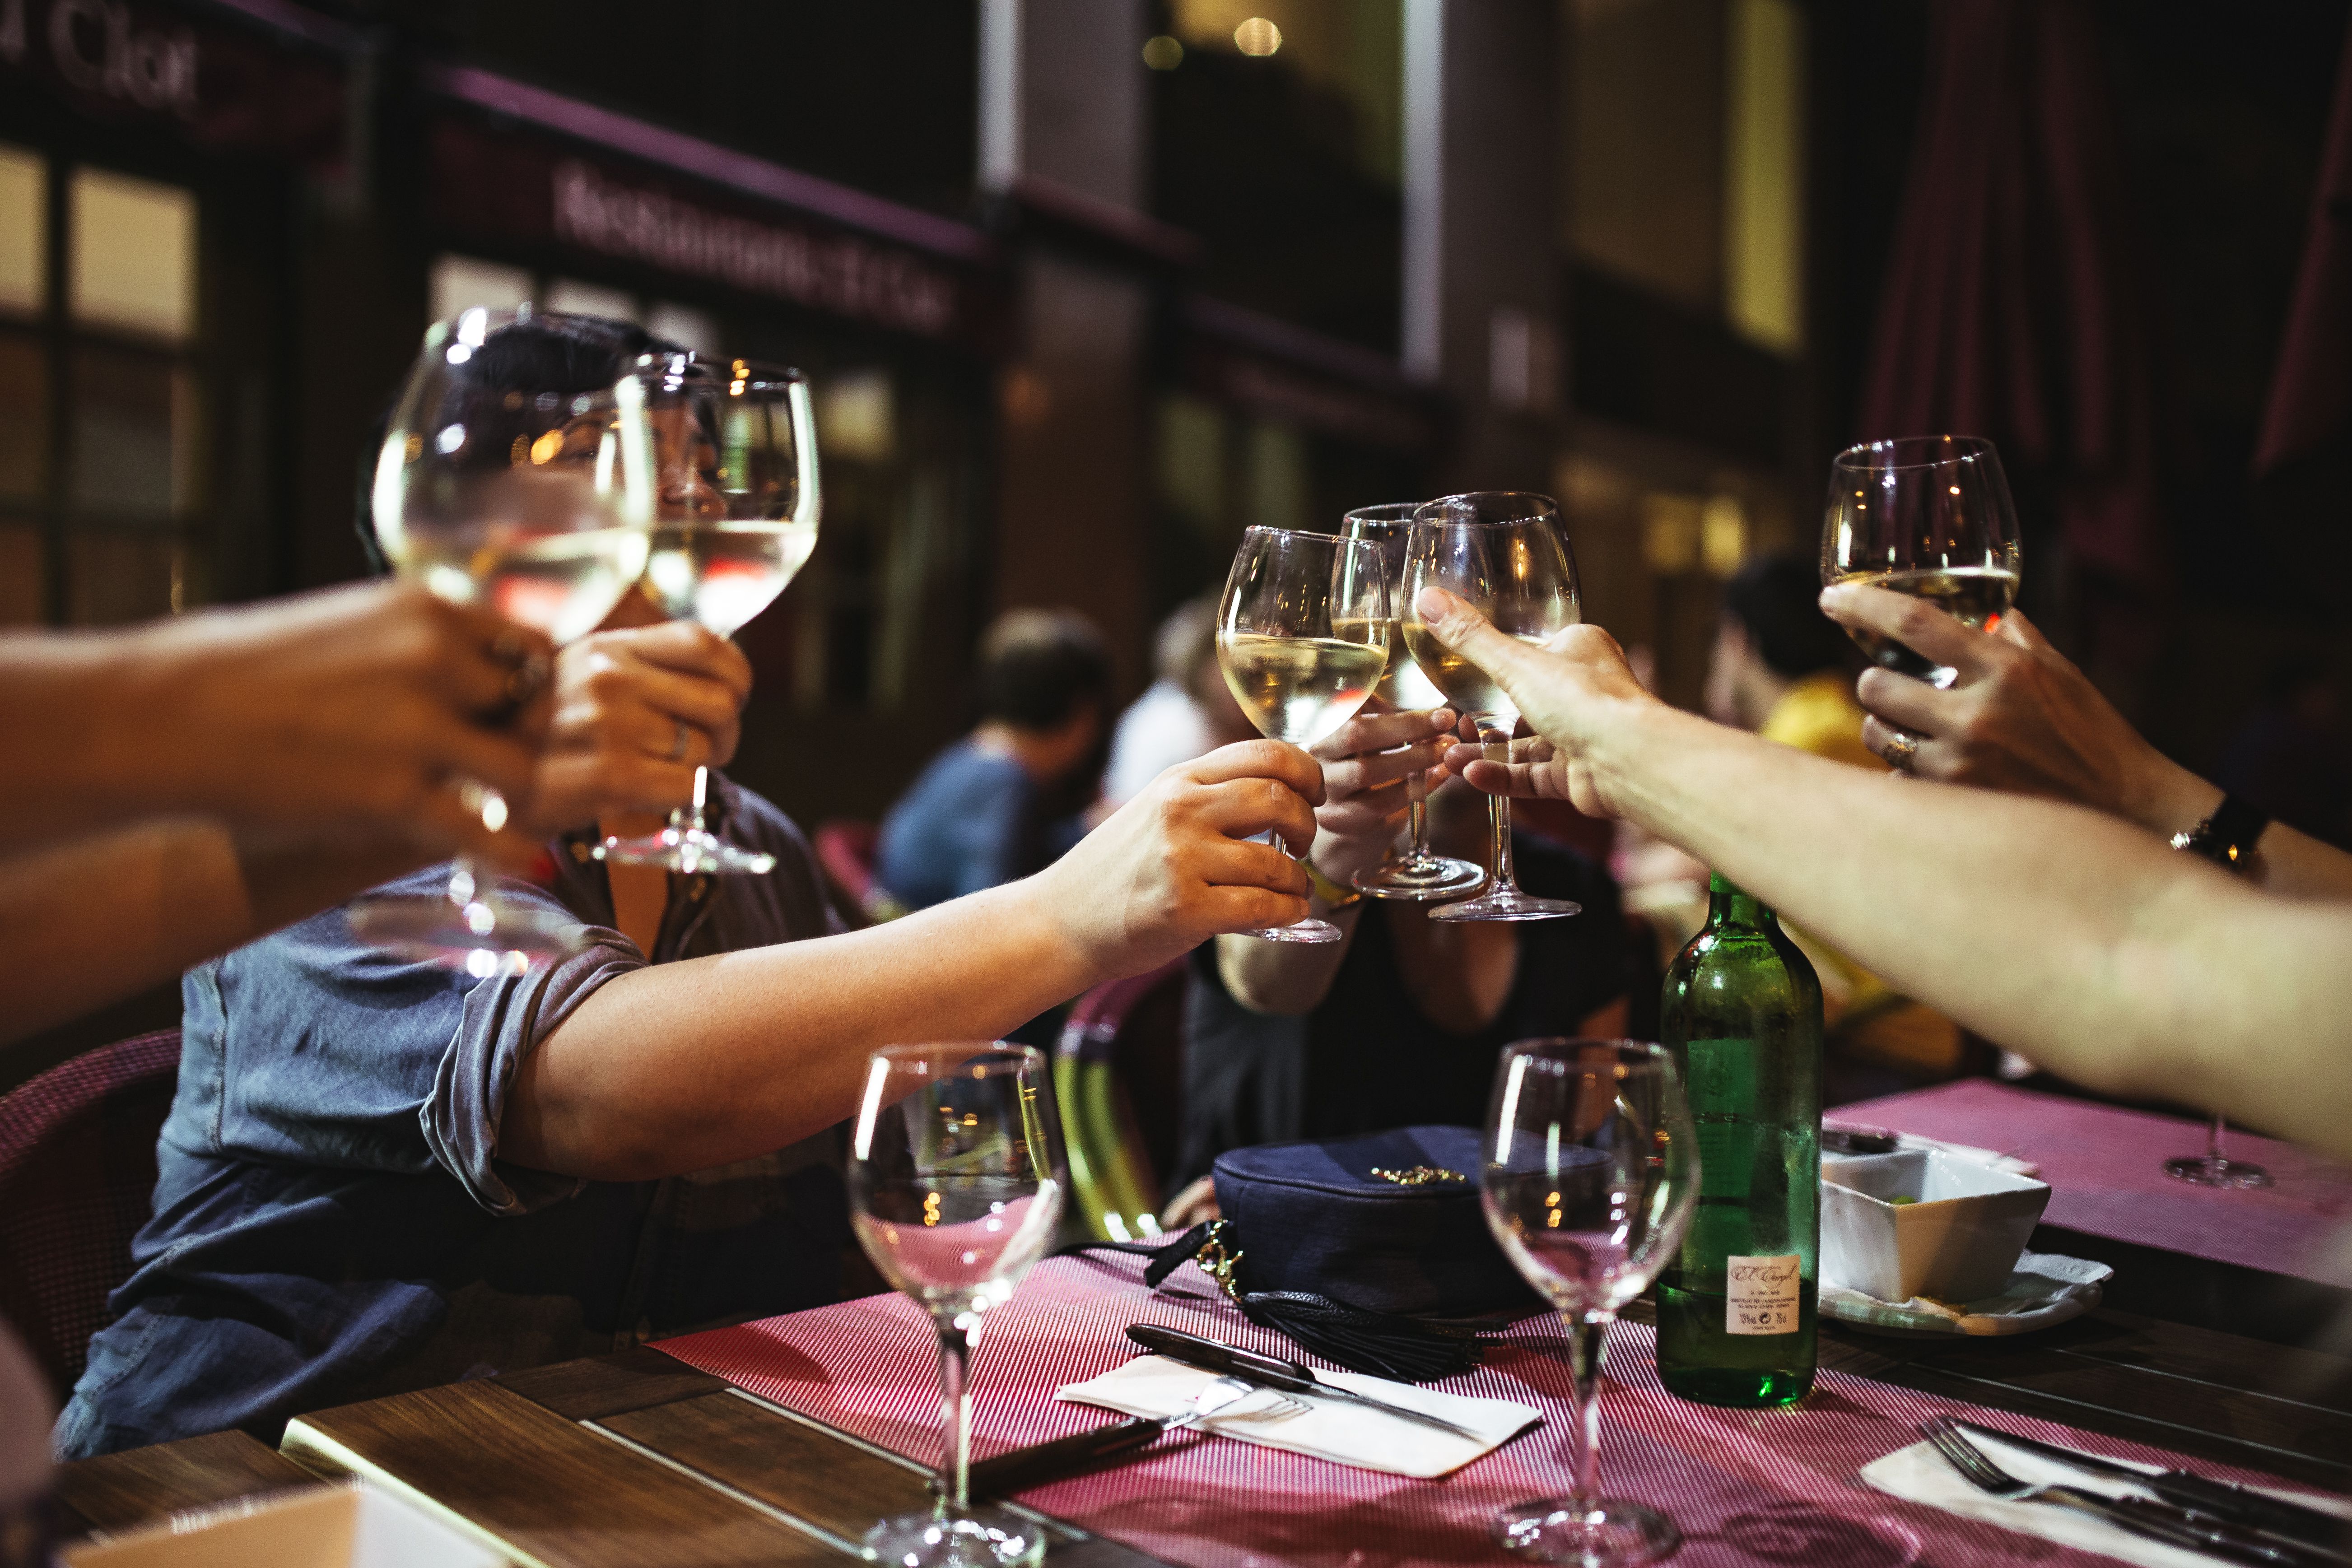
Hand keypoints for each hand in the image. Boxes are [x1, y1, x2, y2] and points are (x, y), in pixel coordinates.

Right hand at [82, 581, 552, 861]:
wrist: (163, 712)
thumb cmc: (244, 672)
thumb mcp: (350, 626)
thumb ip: (416, 646)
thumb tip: (468, 675)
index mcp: (425, 610)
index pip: (533, 648)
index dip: (534, 692)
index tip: (519, 720)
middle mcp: (434, 656)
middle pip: (538, 708)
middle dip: (533, 744)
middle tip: (521, 773)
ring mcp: (416, 725)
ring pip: (524, 769)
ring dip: (524, 798)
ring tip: (511, 816)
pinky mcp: (391, 791)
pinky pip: (486, 830)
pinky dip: (507, 849)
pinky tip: (513, 859)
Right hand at [521, 620, 752, 833]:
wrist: (482, 789)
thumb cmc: (548, 737)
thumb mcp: (585, 679)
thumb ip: (645, 669)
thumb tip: (723, 683)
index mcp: (609, 646)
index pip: (704, 643)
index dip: (736, 676)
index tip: (731, 698)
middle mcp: (609, 676)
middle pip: (720, 702)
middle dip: (722, 734)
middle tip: (696, 749)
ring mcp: (607, 723)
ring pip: (704, 748)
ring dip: (696, 768)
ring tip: (657, 771)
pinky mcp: (609, 773)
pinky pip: (687, 784)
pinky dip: (679, 795)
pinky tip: (646, 793)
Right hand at [1032, 740, 1323, 975]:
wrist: (1058, 922)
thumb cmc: (1115, 870)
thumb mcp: (1154, 810)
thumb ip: (1208, 795)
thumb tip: (1282, 791)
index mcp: (1179, 780)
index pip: (1266, 753)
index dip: (1307, 773)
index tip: (1314, 794)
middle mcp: (1181, 811)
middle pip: (1279, 799)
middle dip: (1308, 824)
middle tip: (1304, 844)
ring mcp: (1182, 859)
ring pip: (1276, 862)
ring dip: (1299, 881)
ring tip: (1293, 889)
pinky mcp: (1185, 909)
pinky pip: (1262, 907)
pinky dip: (1287, 912)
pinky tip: (1285, 914)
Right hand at [1304, 706, 1456, 887]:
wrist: (1349, 830)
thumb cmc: (1369, 776)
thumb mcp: (1375, 744)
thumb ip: (1393, 724)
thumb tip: (1436, 713)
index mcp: (1324, 730)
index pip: (1348, 704)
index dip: (1387, 700)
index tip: (1420, 697)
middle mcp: (1318, 758)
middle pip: (1355, 735)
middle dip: (1406, 725)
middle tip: (1445, 720)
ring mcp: (1326, 791)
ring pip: (1367, 771)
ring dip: (1414, 758)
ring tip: (1445, 750)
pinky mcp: (1341, 819)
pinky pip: (1381, 802)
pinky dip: (1414, 788)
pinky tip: (1438, 776)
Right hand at [1413, 587, 1659, 817]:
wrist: (1627, 761)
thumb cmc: (1587, 701)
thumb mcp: (1516, 663)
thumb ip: (1471, 638)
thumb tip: (1429, 600)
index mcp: (1579, 650)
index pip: (1535, 650)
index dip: (1499, 661)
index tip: (1462, 672)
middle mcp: (1584, 691)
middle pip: (1525, 701)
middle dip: (1482, 716)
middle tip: (1449, 722)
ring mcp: (1581, 735)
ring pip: (1524, 743)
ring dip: (1485, 750)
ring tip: (1449, 757)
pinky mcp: (1576, 773)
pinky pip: (1531, 775)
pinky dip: (1501, 775)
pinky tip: (1471, 774)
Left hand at [1817, 585, 2199, 826]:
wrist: (2126, 808)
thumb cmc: (2093, 734)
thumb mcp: (2061, 673)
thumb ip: (2016, 638)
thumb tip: (1987, 613)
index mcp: (2006, 669)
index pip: (1916, 623)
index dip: (1863, 606)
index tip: (1829, 599)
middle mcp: (1977, 714)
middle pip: (1875, 686)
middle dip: (1878, 685)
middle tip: (1896, 689)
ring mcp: (1961, 762)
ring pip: (1878, 734)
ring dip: (1886, 727)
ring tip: (1917, 729)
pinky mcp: (1953, 802)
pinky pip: (1898, 777)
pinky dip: (1907, 770)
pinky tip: (1939, 769)